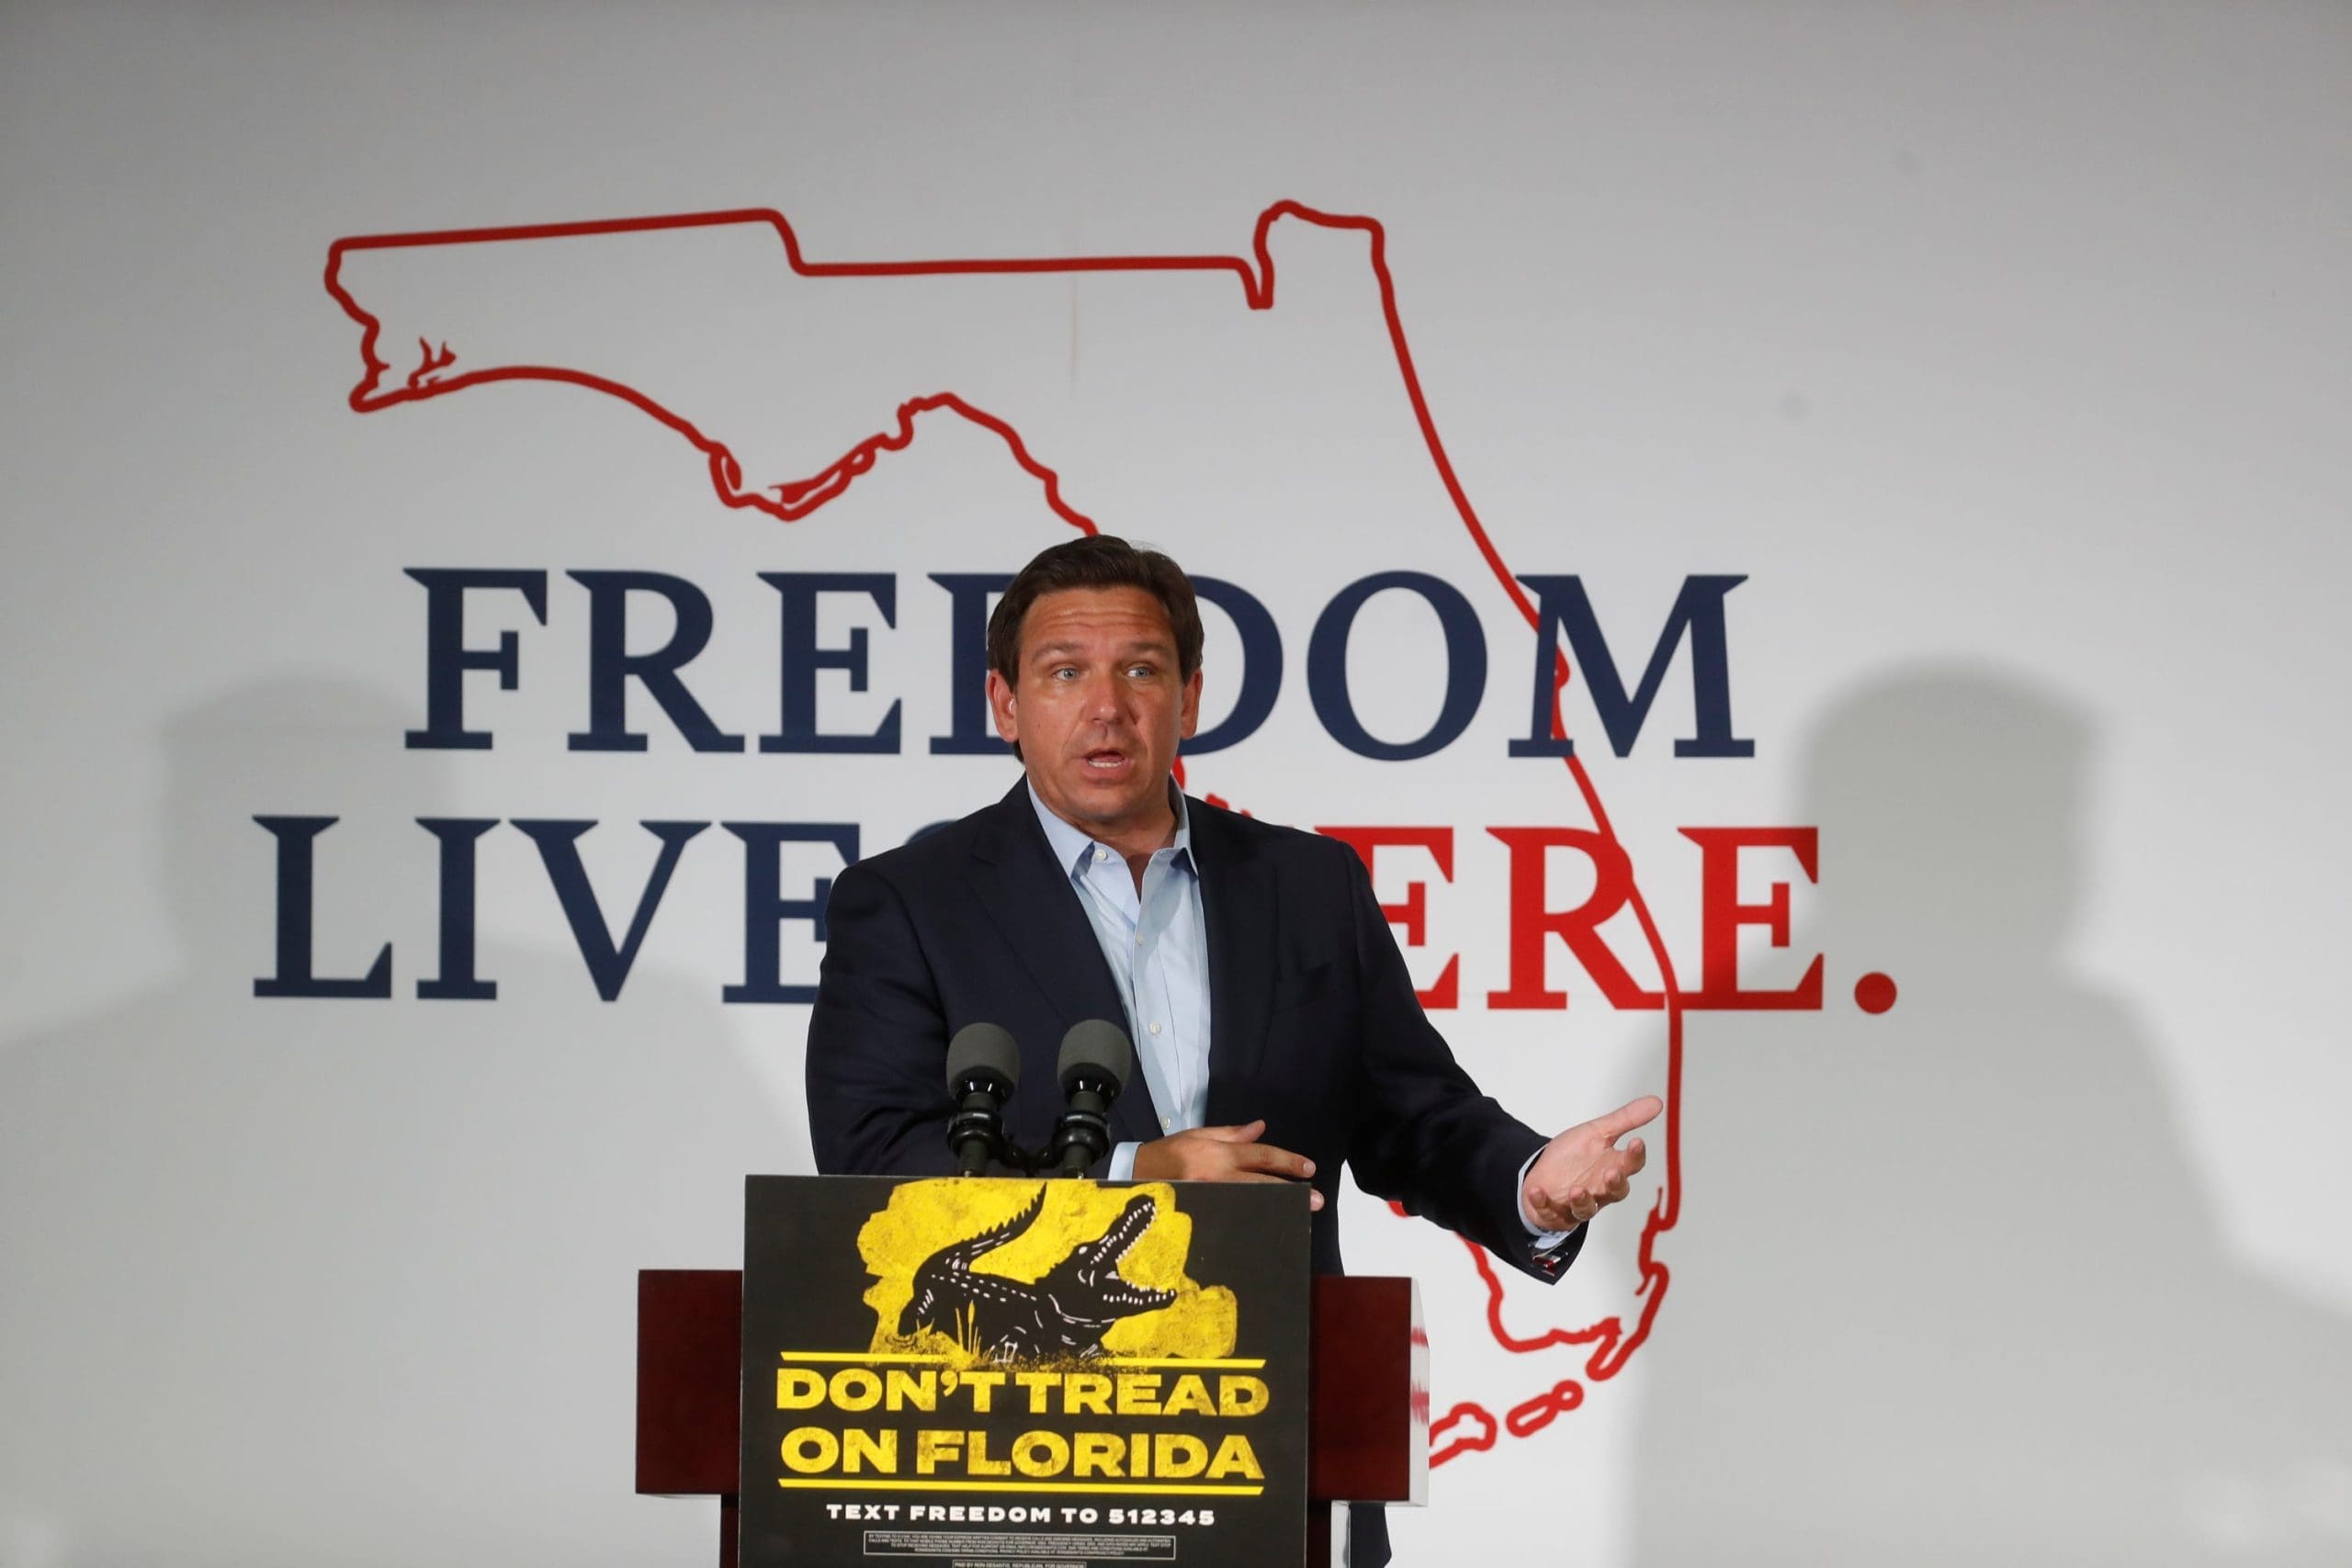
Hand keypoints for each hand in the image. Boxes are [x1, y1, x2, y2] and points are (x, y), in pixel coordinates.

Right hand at [1132, 1120, 1323, 1210]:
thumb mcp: (1198, 1135)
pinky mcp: (1204, 1214)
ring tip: (1299, 1214)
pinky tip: (1268, 1225)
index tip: (1308, 1169)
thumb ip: (1231, 1133)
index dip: (1286, 1162)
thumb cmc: (1168, 1153)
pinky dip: (1253, 1220)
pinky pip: (1234, 1217)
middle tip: (1316, 1200)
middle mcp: (1218, 1176)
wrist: (1134, 1176)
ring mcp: (1212, 1199)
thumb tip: (1261, 1128)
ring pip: (1252, 1203)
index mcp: (1219, 1153)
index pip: (1261, 1156)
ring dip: (1277, 1208)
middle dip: (1291, 1191)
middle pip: (1262, 1183)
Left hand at [1521, 1095, 1662, 1231]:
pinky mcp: (1554, 1212)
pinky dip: (1542, 1203)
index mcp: (1613, 1168)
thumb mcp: (1597, 1132)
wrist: (1545, 1174)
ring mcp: (1577, 1204)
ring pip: (1586, 1209)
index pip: (1630, 1164)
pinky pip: (1548, 1211)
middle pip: (1614, 1192)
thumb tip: (1657, 1102)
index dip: (1635, 1155)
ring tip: (1577, 1190)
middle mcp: (1599, 1190)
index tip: (1637, 1142)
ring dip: (1582, 1200)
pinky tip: (1536, 1191)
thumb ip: (1626, 1119)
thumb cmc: (1576, 1155)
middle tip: (1612, 1172)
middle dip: (1614, 1183)